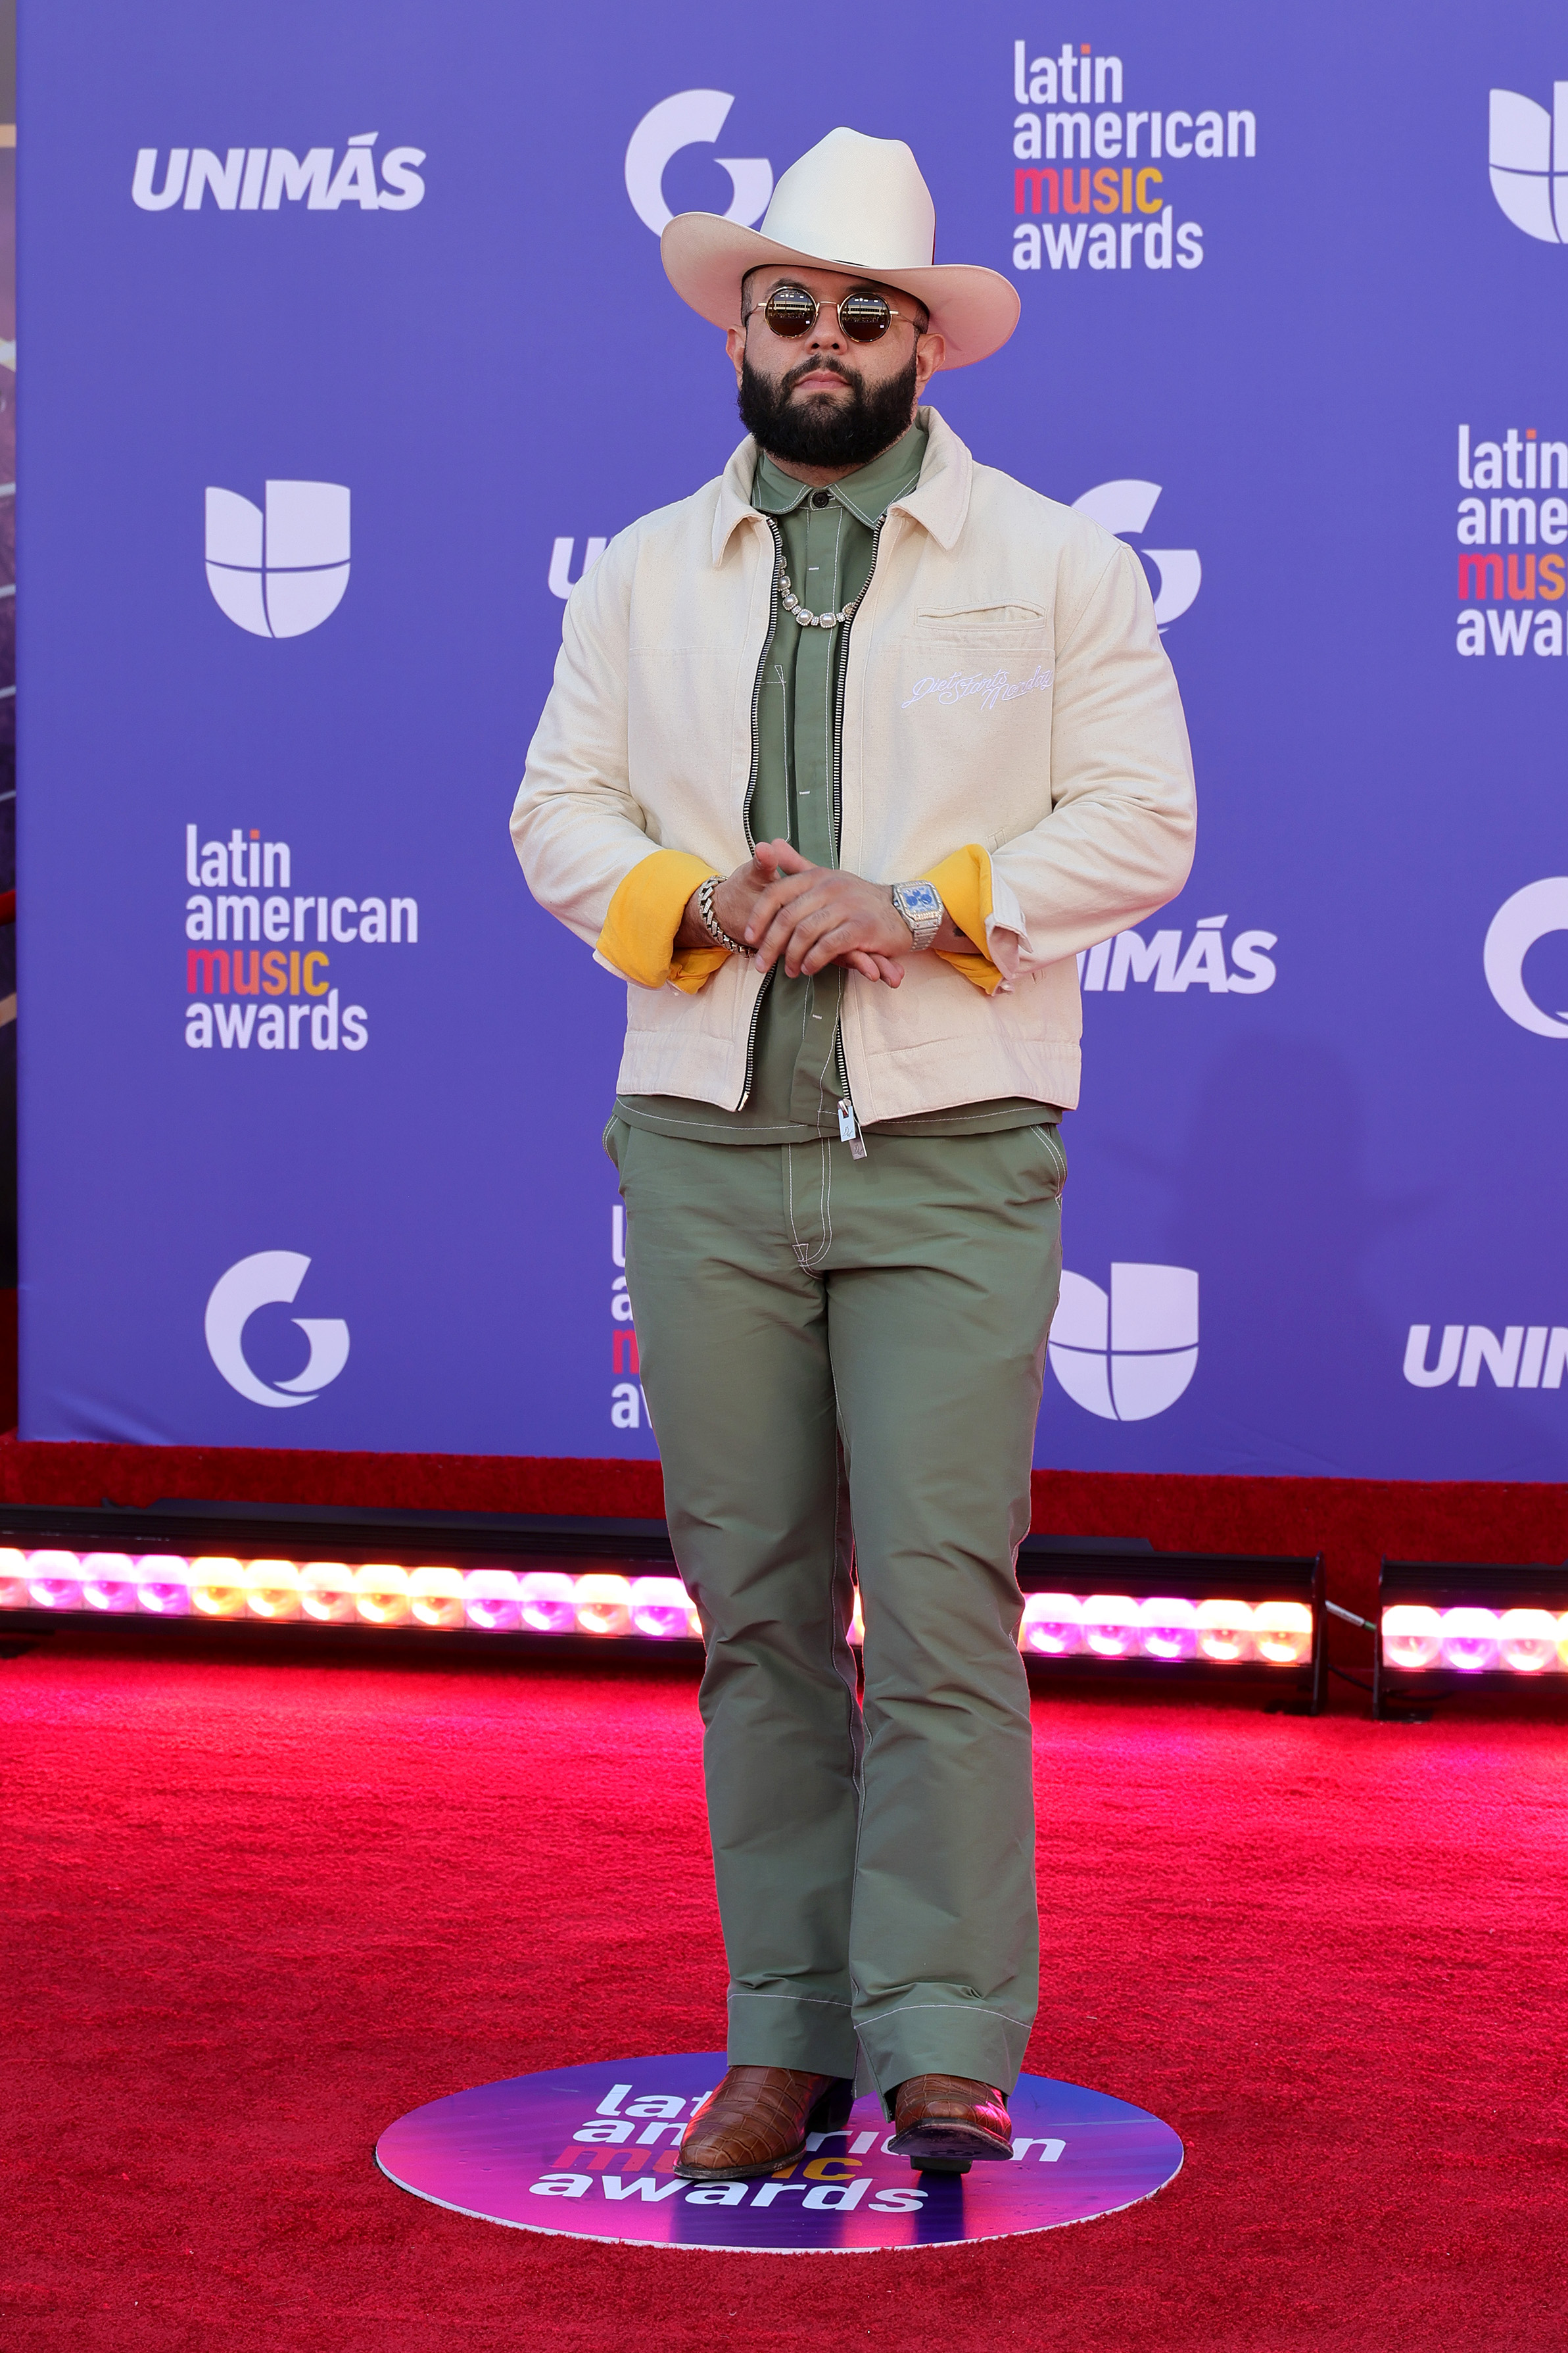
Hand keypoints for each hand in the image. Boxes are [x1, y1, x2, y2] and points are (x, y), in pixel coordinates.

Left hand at [678, 845, 905, 982]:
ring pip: (806, 933)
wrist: (901, 911)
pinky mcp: (861, 927)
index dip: (759, 917)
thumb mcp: (827, 877)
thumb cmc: (858, 899)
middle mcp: (829, 887)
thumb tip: (770, 843)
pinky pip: (828, 946)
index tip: (749, 937)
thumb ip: (797, 865)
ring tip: (790, 971)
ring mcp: (846, 906)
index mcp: (816, 876)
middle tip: (761, 965)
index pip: (777, 893)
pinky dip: (815, 960)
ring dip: (793, 956)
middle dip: (771, 945)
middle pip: (788, 918)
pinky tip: (810, 968)